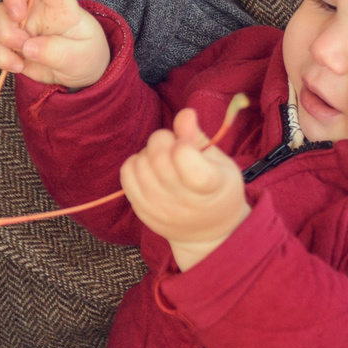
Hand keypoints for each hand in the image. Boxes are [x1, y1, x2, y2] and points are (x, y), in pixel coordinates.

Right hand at [0, 0, 110, 89]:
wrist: (78, 75)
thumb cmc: (84, 54)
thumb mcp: (80, 57)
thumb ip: (57, 51)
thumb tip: (28, 47)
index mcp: (61, 6)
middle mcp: (38, 9)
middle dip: (11, 3)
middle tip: (20, 21)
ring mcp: (22, 25)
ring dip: (5, 34)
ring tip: (23, 52)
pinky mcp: (10, 44)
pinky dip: (1, 56)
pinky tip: (18, 66)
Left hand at [119, 107, 248, 269]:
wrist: (208, 233)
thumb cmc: (218, 192)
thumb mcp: (221, 164)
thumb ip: (199, 137)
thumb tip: (184, 113)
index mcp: (209, 187)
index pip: (183, 156)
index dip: (182, 141)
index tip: (188, 144)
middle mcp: (181, 201)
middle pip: (158, 155)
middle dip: (165, 140)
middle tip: (176, 146)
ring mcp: (158, 208)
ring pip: (140, 162)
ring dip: (150, 153)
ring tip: (165, 160)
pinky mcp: (141, 210)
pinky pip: (127, 174)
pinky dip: (136, 164)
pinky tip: (151, 168)